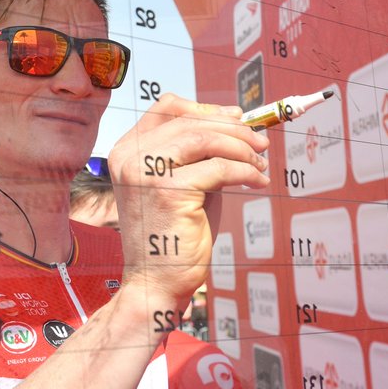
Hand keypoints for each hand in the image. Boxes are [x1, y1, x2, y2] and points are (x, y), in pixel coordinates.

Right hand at [110, 94, 268, 309]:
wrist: (156, 281)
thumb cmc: (172, 235)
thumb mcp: (181, 182)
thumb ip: (198, 153)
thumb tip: (237, 121)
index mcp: (127, 150)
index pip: (167, 107)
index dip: (206, 108)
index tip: (237, 117)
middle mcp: (130, 156)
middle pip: (190, 120)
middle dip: (233, 127)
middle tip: (260, 141)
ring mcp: (146, 172)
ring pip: (204, 138)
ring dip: (241, 147)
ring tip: (260, 162)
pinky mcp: (169, 192)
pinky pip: (219, 168)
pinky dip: (246, 171)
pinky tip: (257, 181)